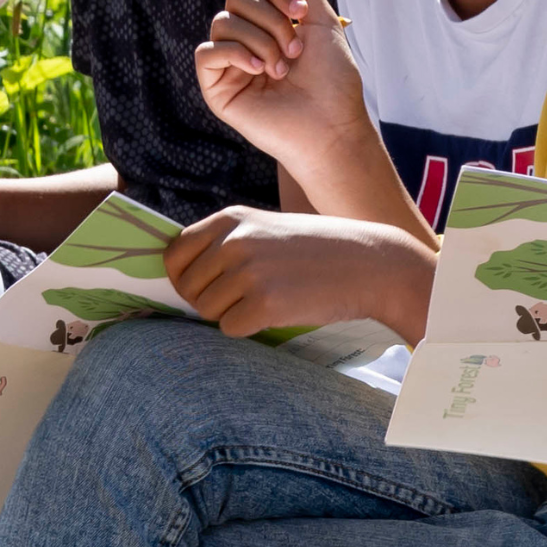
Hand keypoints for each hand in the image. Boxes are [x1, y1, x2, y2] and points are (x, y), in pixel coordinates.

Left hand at [162, 205, 426, 340]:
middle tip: (244, 299)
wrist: (372, 264)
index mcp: (230, 218)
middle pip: (188, 288)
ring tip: (267, 302)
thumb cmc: (320, 250)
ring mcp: (249, 272)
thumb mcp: (267, 229)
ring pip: (206, 311)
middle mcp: (234, 241)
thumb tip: (183, 277)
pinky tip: (278, 313)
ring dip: (231, 315)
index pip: (175, 253)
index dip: (184, 276)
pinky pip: (230, 328)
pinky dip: (249, 328)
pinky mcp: (265, 303)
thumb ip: (228, 243)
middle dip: (208, 300)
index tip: (204, 287)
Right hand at [197, 0, 371, 166]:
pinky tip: (259, 70)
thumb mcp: (321, 22)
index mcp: (269, 23)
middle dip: (271, 19)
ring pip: (222, 23)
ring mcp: (230, 63)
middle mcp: (246, 39)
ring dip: (260, 41)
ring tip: (283, 68)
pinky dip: (234, 54)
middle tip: (295, 50)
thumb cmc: (333, 81)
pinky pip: (207, 52)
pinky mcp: (217, 88)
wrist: (332, 126)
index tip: (303, 14)